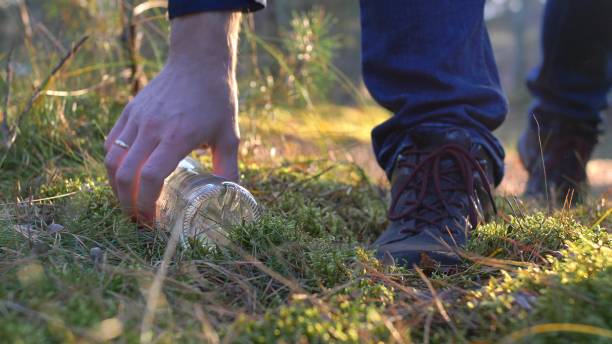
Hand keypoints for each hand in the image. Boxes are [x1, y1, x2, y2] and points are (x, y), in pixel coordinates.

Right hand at [104, 12, 240, 222]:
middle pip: (124, 174)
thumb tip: (230, 196)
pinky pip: (110, 143)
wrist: (198, 61)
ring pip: (111, 160)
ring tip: (128, 203)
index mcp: (177, 136)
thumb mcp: (229, 135)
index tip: (152, 221)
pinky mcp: (129, 111)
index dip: (147, 204)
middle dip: (128, 204)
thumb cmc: (217, 99)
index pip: (150, 177)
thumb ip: (229, 168)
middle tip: (138, 220)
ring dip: (115, 187)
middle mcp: (152, 128)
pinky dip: (112, 165)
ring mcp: (136, 118)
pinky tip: (123, 176)